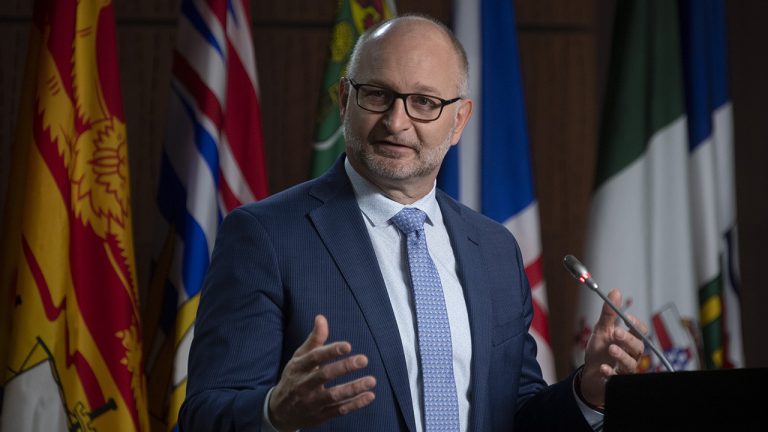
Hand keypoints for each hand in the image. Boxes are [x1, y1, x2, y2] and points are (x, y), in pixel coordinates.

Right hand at [268, 315, 375, 430]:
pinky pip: (338, 410)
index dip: (331, 351)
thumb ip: (314, 340)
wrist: (279, 411)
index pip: (315, 357)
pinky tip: (369, 396)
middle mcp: (303, 385)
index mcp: (298, 367)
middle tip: (364, 359)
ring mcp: (311, 402)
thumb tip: (321, 317)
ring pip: (333, 395)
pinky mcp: (320, 416)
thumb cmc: (294, 377)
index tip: (348, 346)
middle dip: (344, 367)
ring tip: (371, 380)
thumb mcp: (299, 358)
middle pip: (324, 375)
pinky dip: (354, 404)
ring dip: (353, 388)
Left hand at [580, 289, 646, 407]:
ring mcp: (625, 369)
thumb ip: (609, 314)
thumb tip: (616, 291)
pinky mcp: (616, 381)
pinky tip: (603, 368)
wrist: (589, 374)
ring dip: (621, 356)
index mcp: (629, 340)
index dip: (637, 325)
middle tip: (616, 333)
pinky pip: (617, 379)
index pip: (641, 332)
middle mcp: (631, 355)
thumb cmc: (599, 351)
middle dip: (628, 339)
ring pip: (631, 363)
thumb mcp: (601, 330)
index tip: (627, 318)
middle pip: (638, 347)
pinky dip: (611, 373)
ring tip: (611, 348)